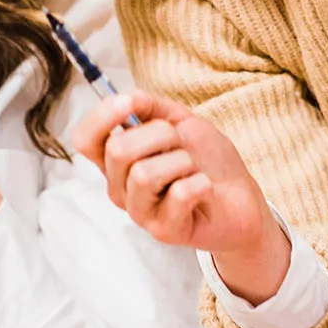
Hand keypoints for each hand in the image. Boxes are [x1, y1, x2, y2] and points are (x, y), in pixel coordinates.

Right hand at [71, 91, 289, 303]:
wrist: (242, 198)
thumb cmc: (207, 160)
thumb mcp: (180, 122)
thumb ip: (151, 107)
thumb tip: (127, 96)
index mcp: (116, 161)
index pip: (85, 140)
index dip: (101, 117)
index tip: (130, 103)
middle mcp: (120, 188)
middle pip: (118, 150)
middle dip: (160, 134)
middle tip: (181, 145)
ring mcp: (139, 213)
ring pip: (144, 174)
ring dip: (181, 162)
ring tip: (193, 170)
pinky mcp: (164, 231)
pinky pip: (178, 194)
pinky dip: (200, 183)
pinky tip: (205, 190)